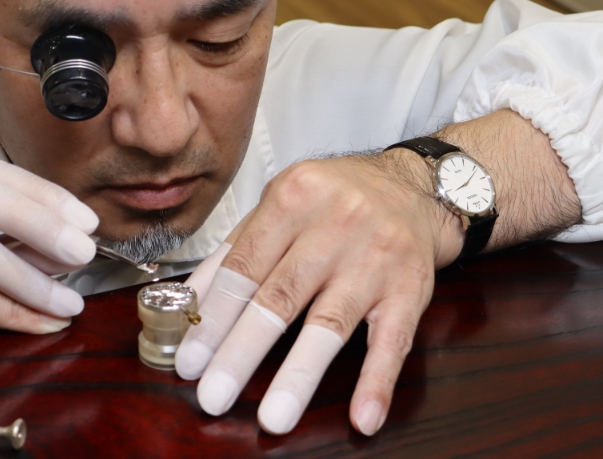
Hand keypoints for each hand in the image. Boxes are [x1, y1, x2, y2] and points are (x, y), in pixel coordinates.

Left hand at [175, 151, 461, 435]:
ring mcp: (377, 258)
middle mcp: (337, 224)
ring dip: (300, 375)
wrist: (411, 187)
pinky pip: (393, 341)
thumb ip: (237, 249)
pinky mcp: (411, 288)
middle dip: (242, 351)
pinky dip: (377, 382)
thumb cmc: (334, 198)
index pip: (245, 267)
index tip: (191, 360)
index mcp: (294, 197)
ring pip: (331, 323)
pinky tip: (363, 416)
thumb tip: (193, 301)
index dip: (215, 318)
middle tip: (215, 394)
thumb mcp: (280, 202)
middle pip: (280, 297)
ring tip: (274, 416)